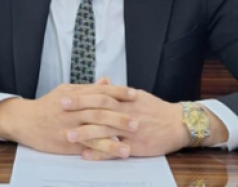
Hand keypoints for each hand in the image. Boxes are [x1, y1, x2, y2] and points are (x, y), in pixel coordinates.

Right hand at [0, 81, 139, 155]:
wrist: (24, 121)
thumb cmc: (48, 105)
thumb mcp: (66, 91)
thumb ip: (87, 88)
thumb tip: (107, 82)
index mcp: (74, 94)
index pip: (100, 91)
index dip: (118, 92)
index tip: (134, 94)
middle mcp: (72, 109)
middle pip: (100, 111)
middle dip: (120, 116)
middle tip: (137, 122)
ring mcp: (69, 126)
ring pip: (94, 130)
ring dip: (114, 137)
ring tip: (130, 143)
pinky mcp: (66, 142)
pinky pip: (88, 146)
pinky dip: (103, 150)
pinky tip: (115, 153)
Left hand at [67, 89, 187, 159]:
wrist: (178, 124)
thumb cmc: (156, 110)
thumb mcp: (137, 96)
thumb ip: (118, 91)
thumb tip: (103, 82)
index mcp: (125, 100)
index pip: (99, 95)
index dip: (81, 95)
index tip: (64, 95)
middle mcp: (126, 113)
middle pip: (99, 110)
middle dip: (78, 110)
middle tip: (59, 110)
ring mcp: (130, 130)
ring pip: (105, 130)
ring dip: (85, 133)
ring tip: (68, 136)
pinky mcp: (135, 146)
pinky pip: (115, 149)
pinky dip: (100, 152)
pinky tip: (86, 155)